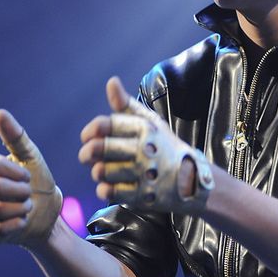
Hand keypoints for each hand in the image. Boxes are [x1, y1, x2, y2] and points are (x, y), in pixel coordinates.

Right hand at [0, 110, 62, 245]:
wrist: (49, 213)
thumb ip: (15, 137)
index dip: (16, 172)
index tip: (27, 176)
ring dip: (21, 208)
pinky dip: (18, 223)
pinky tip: (23, 220)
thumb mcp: (31, 158)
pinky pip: (0, 228)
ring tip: (26, 206)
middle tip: (28, 193)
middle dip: (20, 191)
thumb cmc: (38, 181)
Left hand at [78, 77, 213, 213]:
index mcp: (143, 129)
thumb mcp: (149, 122)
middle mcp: (144, 149)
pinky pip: (110, 192)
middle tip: (88, 156)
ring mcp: (143, 174)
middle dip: (87, 153)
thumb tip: (111, 82)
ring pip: (101, 171)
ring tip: (101, 171)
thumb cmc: (163, 147)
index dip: (90, 131)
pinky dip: (104, 190)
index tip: (89, 136)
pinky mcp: (142, 195)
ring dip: (97, 172)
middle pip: (98, 148)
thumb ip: (126, 104)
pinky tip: (109, 186)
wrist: (190, 178)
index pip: (104, 125)